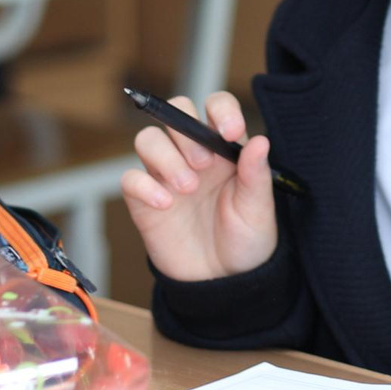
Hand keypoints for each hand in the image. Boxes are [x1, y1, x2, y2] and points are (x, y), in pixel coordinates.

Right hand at [118, 91, 276, 281]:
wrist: (225, 283)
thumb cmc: (245, 242)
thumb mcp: (258, 210)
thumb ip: (257, 175)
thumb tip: (260, 141)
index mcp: (224, 148)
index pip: (215, 106)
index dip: (220, 109)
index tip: (230, 132)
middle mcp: (193, 154)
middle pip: (175, 112)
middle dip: (187, 131)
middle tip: (205, 164)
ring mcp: (166, 175)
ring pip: (148, 139)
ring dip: (166, 157)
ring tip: (187, 188)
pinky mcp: (144, 201)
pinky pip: (130, 178)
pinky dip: (144, 186)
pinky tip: (166, 204)